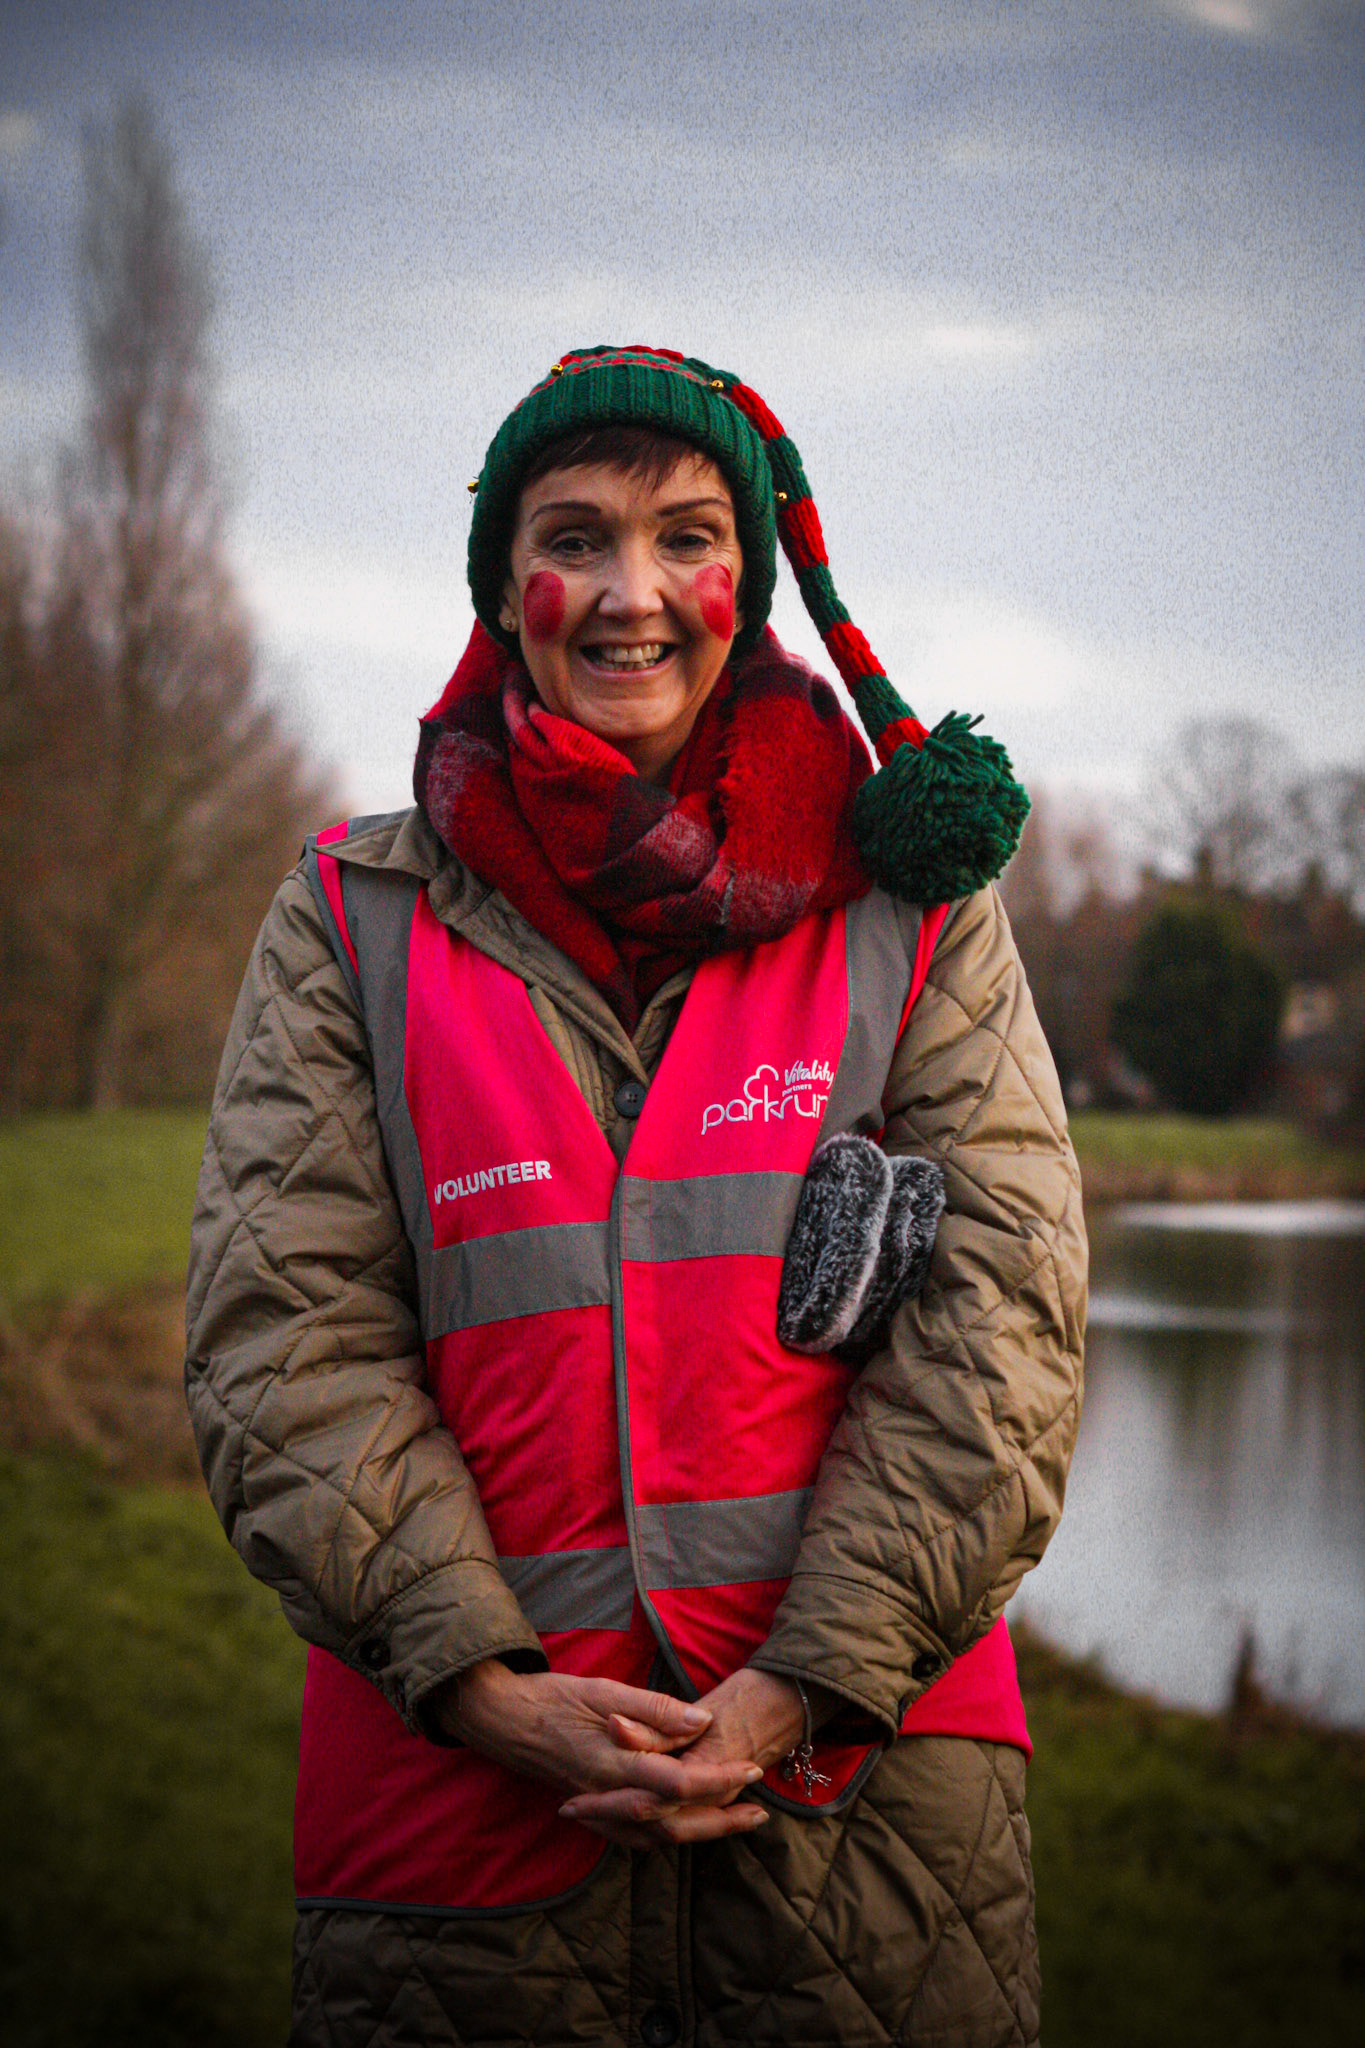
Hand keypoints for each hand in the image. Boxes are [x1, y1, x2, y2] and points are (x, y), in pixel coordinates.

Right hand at [443, 1661, 766, 1848]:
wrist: (500, 1719)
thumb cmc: (551, 1698)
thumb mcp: (603, 1690)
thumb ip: (654, 1710)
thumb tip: (702, 1723)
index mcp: (613, 1764)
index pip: (678, 1782)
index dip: (718, 1779)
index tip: (751, 1768)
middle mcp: (607, 1796)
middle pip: (673, 1823)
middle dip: (721, 1820)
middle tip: (758, 1810)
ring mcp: (597, 1809)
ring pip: (656, 1835)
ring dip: (699, 1830)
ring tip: (735, 1819)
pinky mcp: (591, 1809)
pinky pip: (634, 1835)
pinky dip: (665, 1833)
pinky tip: (683, 1823)